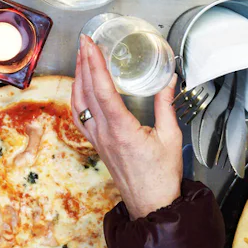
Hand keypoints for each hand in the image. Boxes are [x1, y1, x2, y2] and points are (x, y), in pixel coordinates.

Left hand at [71, 35, 182, 219]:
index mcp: (122, 130)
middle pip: (86, 90)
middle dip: (84, 61)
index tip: (91, 45)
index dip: (95, 64)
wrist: (151, 206)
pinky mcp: (96, 143)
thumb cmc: (162, 177)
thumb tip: (168, 79)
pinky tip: (79, 86)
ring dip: (79, 76)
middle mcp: (104, 133)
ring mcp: (97, 138)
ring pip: (79, 102)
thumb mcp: (171, 137)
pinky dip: (77, 96)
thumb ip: (166, 105)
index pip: (102, 90)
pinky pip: (79, 116)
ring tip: (82, 56)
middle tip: (84, 41)